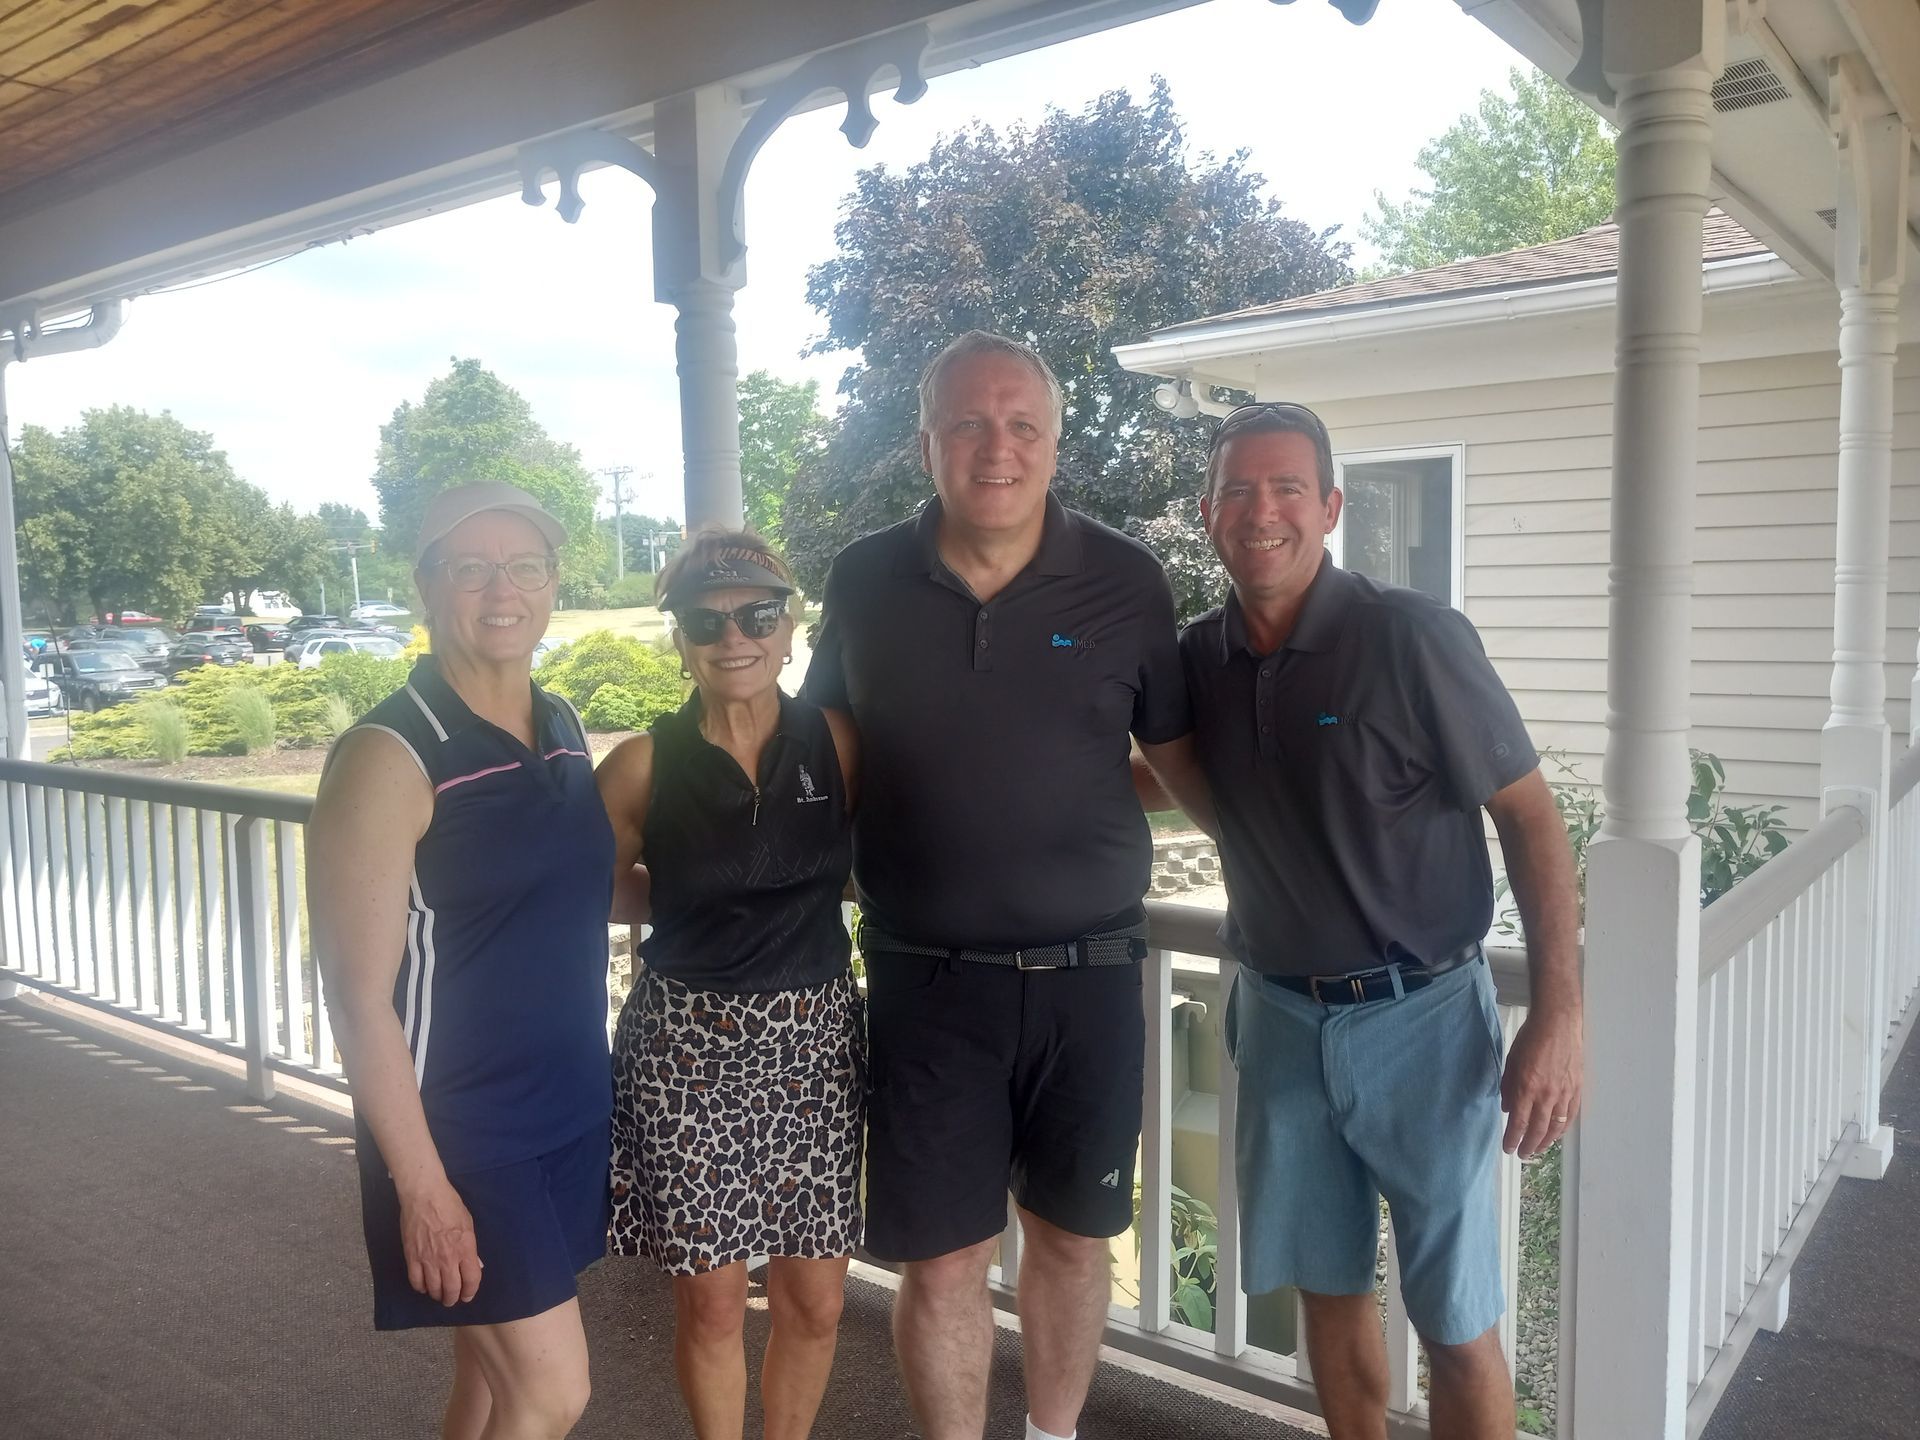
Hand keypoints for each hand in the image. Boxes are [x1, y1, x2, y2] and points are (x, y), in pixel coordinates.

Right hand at [397, 1177, 482, 1305]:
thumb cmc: (450, 1206)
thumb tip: (474, 1265)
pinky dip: (421, 1288)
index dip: (470, 1292)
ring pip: (433, 1288)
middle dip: (453, 1298)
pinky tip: (424, 1286)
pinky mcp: (412, 1257)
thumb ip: (471, 1248)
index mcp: (465, 1249)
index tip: (468, 1296)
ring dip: (437, 1295)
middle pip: (452, 1289)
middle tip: (452, 1300)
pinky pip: (416, 1281)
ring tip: (439, 1295)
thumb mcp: (468, 1224)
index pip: (471, 1280)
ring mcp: (428, 1259)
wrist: (425, 1196)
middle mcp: (447, 1258)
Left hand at [1500, 1005, 1582, 1158]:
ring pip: (1556, 1127)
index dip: (1512, 1139)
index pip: (1518, 1122)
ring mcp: (1564, 1093)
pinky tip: (1556, 1134)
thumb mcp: (1511, 1061)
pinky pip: (1570, 1116)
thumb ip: (1508, 1087)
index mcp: (1526, 1087)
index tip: (1508, 1148)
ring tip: (1538, 1149)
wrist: (1557, 1023)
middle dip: (1528, 1146)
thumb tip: (1507, 1108)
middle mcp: (1546, 1095)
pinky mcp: (1576, 1089)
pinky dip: (1562, 1129)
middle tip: (1522, 1155)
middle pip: (1537, 1130)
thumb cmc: (1531, 1038)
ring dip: (1546, 1141)